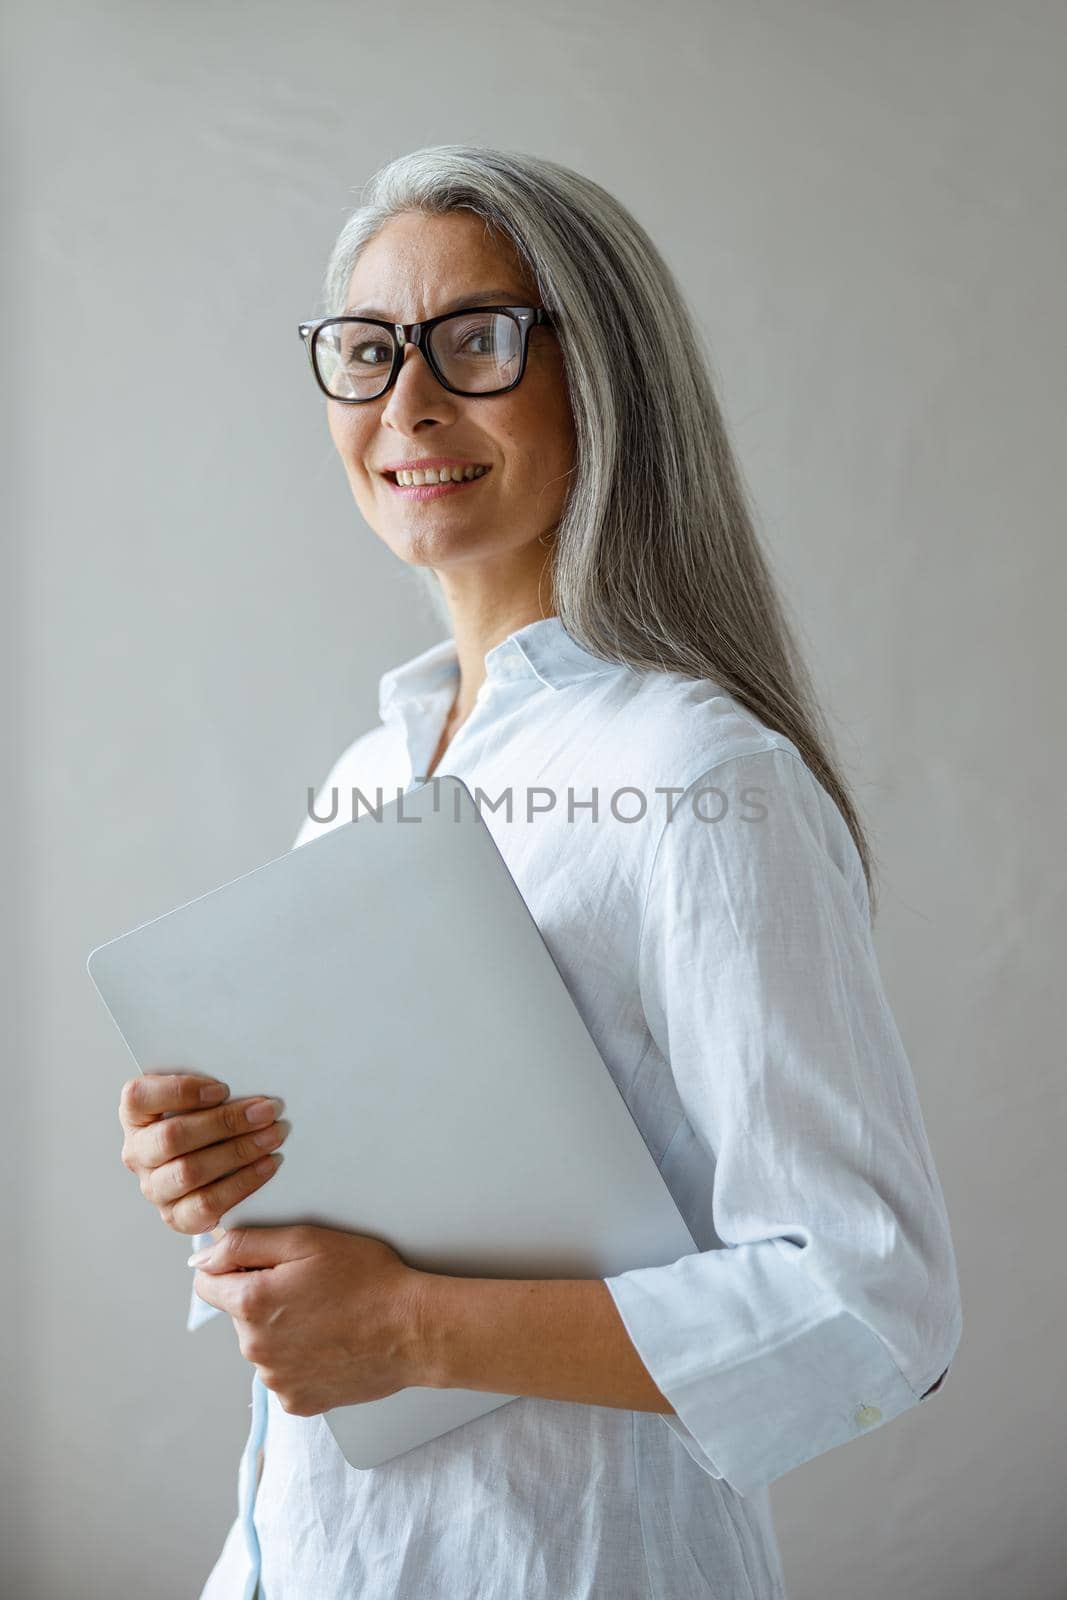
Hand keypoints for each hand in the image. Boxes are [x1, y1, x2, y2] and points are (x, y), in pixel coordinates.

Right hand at [118, 1071, 290, 1233]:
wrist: (213, 1168)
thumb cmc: (207, 1119)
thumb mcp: (202, 1098)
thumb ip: (212, 1088)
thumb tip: (249, 1080)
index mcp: (136, 1115)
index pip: (139, 1097)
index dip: (180, 1091)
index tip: (223, 1089)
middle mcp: (138, 1152)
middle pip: (172, 1136)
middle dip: (225, 1122)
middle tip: (267, 1111)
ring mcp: (155, 1187)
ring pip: (189, 1172)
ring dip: (239, 1151)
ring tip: (274, 1135)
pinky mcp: (177, 1216)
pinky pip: (207, 1204)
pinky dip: (243, 1183)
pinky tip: (268, 1164)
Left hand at [189, 1224, 428, 1414]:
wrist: (412, 1330)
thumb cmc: (368, 1279)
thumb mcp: (307, 1239)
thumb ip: (245, 1243)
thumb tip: (201, 1257)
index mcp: (250, 1303)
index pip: (206, 1284)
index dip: (232, 1267)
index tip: (265, 1264)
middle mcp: (254, 1349)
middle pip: (238, 1314)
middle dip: (263, 1297)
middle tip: (310, 1286)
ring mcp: (275, 1380)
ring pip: (262, 1345)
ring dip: (282, 1329)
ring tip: (327, 1315)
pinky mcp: (297, 1402)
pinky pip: (284, 1373)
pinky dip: (300, 1359)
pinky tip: (330, 1342)